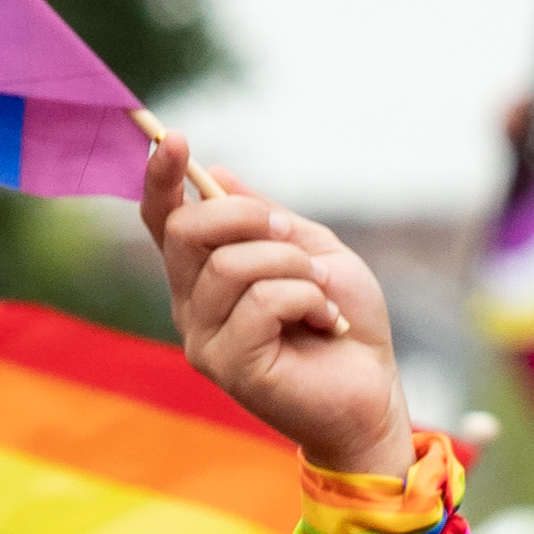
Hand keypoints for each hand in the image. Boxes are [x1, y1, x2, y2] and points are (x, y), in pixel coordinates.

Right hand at [139, 124, 408, 478]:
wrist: (373, 393)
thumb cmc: (344, 324)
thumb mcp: (312, 250)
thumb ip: (265, 218)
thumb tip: (213, 172)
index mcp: (204, 277)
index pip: (164, 222)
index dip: (161, 179)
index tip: (173, 139)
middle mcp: (192, 307)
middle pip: (187, 230)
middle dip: (247, 216)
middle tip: (291, 235)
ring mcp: (205, 340)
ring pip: (231, 265)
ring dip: (293, 266)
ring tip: (321, 292)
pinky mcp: (229, 367)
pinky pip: (260, 302)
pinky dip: (306, 298)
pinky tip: (324, 321)